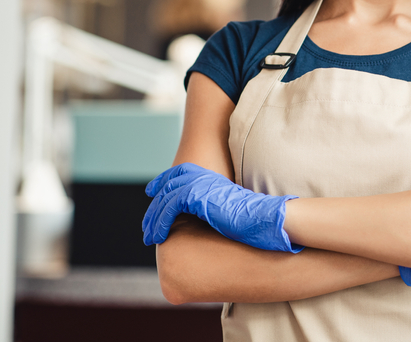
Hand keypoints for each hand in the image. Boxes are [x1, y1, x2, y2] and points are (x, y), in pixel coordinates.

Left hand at [142, 163, 302, 252]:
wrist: (262, 216)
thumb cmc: (252, 218)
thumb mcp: (228, 209)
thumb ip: (214, 208)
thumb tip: (207, 222)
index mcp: (209, 176)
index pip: (178, 174)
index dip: (163, 182)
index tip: (152, 193)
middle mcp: (202, 177)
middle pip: (168, 187)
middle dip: (155, 206)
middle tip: (147, 226)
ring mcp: (198, 185)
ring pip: (165, 199)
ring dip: (155, 219)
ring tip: (150, 237)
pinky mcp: (196, 196)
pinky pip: (170, 208)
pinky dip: (161, 222)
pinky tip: (158, 237)